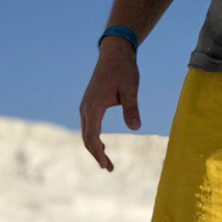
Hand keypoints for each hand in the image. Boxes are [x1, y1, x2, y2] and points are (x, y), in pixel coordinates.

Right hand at [80, 38, 140, 170]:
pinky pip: (88, 127)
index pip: (92, 137)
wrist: (114, 52)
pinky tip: (102, 145)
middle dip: (97, 155)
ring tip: (107, 160)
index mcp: (93, 107)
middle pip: (87, 139)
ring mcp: (85, 107)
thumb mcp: (130, 88)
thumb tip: (136, 128)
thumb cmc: (123, 69)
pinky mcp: (88, 105)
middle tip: (109, 168)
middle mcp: (85, 108)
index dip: (98, 154)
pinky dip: (93, 138)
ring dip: (95, 148)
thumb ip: (132, 108)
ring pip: (86, 134)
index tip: (107, 166)